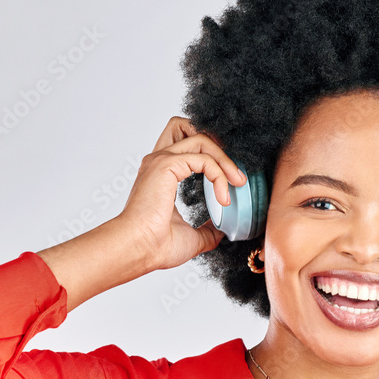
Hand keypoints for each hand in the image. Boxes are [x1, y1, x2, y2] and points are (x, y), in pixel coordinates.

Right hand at [117, 116, 245, 271]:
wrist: (140, 249)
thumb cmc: (155, 245)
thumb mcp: (192, 236)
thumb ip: (207, 229)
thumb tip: (222, 229)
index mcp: (162, 174)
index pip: (186, 143)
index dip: (211, 152)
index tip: (231, 177)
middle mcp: (160, 162)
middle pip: (192, 129)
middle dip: (220, 149)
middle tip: (238, 177)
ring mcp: (161, 161)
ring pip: (202, 139)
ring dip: (225, 160)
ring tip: (237, 183)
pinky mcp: (167, 165)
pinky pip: (203, 159)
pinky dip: (219, 175)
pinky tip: (223, 198)